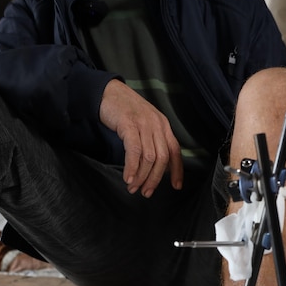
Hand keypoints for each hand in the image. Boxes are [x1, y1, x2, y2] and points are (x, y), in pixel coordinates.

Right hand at [99, 79, 182, 196]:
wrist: (107, 92)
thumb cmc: (125, 111)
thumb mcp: (145, 124)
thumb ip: (152, 141)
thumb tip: (155, 166)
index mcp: (163, 126)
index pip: (175, 151)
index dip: (177, 171)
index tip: (176, 186)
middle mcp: (157, 125)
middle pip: (162, 158)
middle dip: (155, 179)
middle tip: (146, 192)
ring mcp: (143, 124)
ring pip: (149, 158)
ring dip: (141, 176)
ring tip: (133, 187)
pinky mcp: (129, 124)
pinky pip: (134, 151)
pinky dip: (132, 167)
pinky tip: (128, 177)